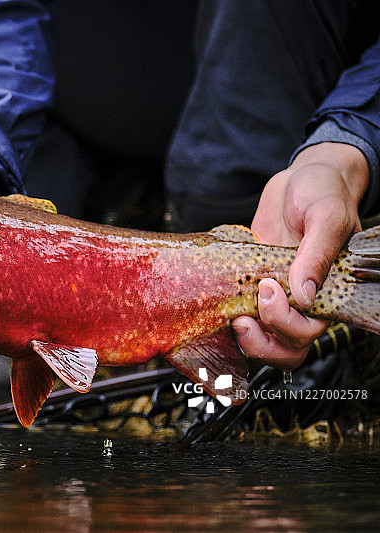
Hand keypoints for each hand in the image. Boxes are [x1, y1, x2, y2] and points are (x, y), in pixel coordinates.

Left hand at [233, 143, 367, 369]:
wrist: (300, 179)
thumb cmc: (324, 193)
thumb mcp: (326, 216)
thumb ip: (317, 255)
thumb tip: (305, 295)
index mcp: (329, 291)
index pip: (311, 331)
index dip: (288, 326)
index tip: (271, 292)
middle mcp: (302, 300)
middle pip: (287, 347)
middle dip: (264, 341)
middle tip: (245, 316)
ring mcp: (275, 295)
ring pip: (264, 341)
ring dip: (246, 339)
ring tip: (233, 318)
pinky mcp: (250, 285)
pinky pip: (240, 314)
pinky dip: (226, 320)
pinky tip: (216, 307)